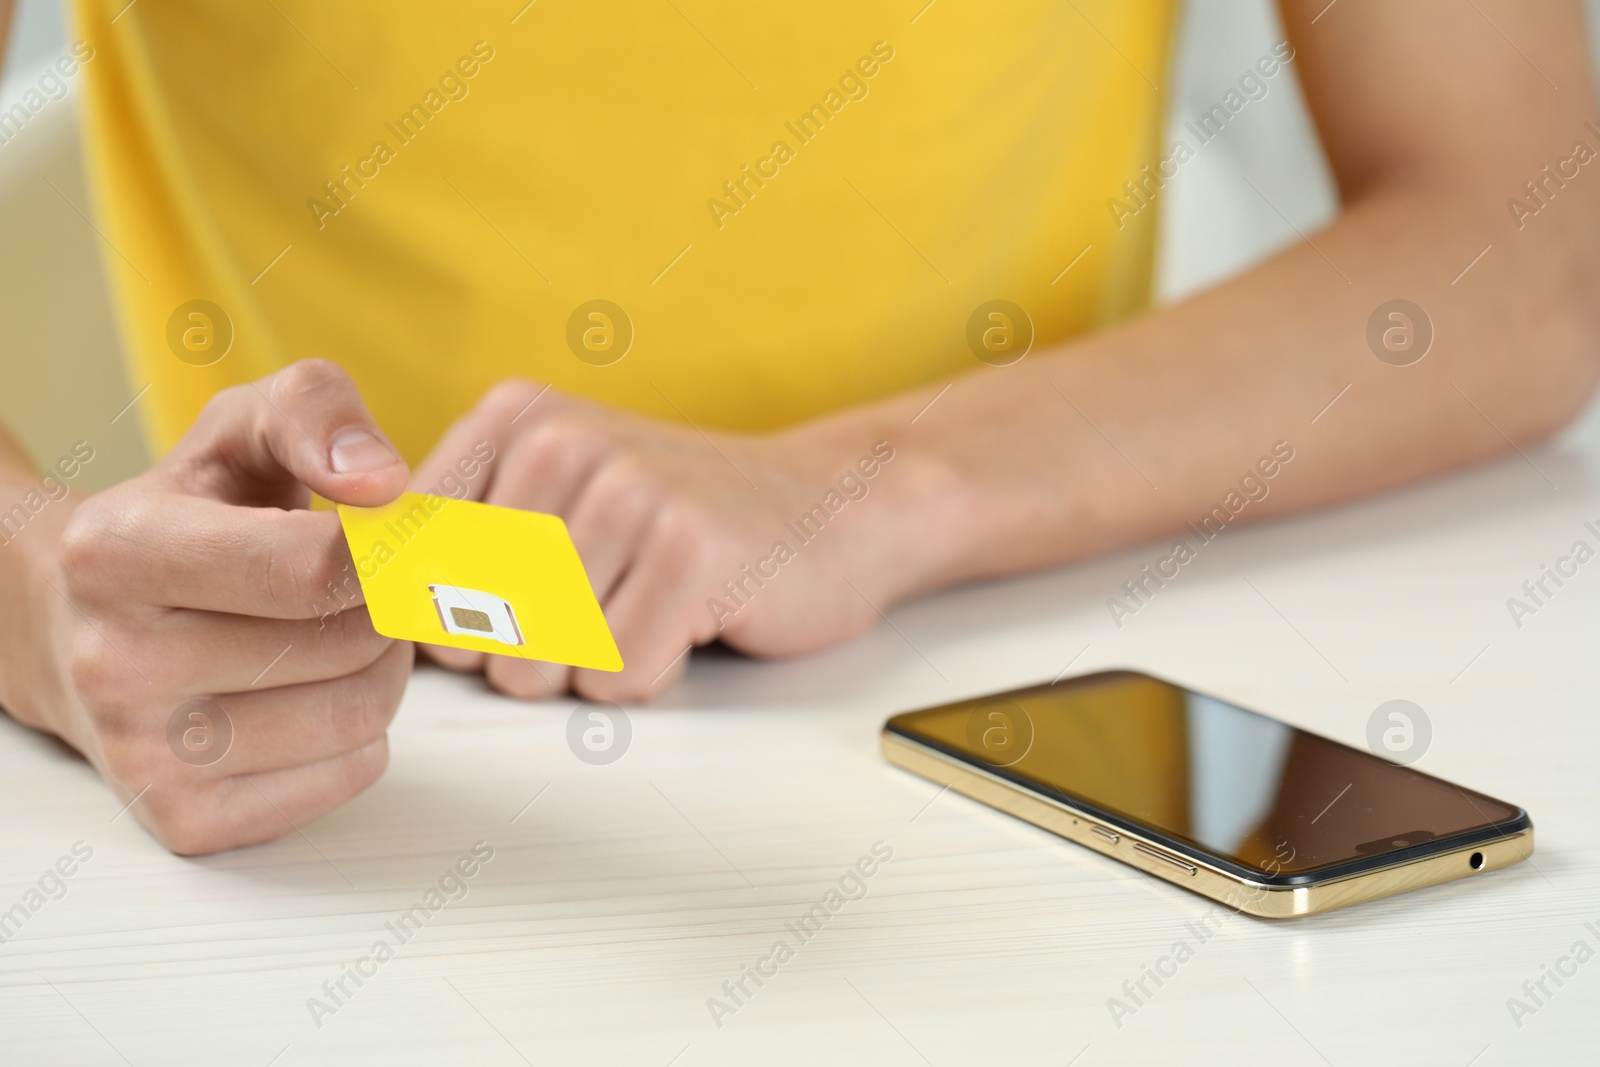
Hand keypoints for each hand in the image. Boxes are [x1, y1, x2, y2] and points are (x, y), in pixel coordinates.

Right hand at [9, 360, 412, 853]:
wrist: (66, 616)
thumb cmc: (181, 513)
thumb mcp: (238, 429)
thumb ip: (317, 414)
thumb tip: (385, 482)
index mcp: (122, 551)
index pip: (314, 569)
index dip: (387, 552)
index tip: (400, 540)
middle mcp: (116, 660)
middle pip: (349, 644)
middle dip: (385, 608)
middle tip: (362, 589)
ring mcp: (143, 754)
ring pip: (360, 716)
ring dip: (383, 670)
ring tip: (336, 635)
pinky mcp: (184, 819)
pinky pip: (351, 775)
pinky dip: (362, 735)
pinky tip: (312, 695)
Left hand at [409, 380, 931, 700]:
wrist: (832, 507)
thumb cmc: (680, 519)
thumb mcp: (558, 499)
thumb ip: (459, 540)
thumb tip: (367, 614)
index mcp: (512, 419)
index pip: (410, 568)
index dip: (453, 619)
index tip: (520, 598)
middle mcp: (562, 441)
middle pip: (470, 628)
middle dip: (523, 655)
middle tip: (599, 605)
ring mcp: (632, 490)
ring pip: (539, 661)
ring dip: (587, 669)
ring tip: (642, 609)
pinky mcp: (695, 552)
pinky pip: (617, 677)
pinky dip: (647, 678)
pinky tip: (686, 623)